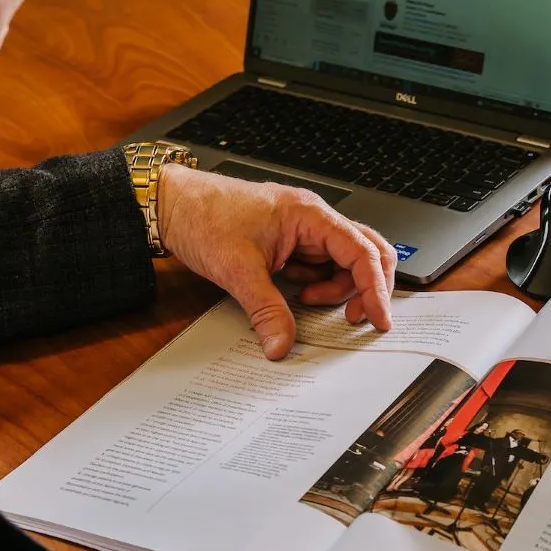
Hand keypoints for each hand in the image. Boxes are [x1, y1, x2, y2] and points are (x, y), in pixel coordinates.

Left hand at [157, 164, 396, 358]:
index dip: (376, 289)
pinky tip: (296, 295)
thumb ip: (266, 311)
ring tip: (307, 303)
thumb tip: (281, 344)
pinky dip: (318, 286)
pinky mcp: (291, 241)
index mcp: (310, 215)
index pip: (362, 252)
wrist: (172, 205)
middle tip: (354, 317)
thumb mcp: (237, 270)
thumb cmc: (203, 216)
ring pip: (345, 262)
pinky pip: (321, 266)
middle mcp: (313, 219)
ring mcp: (303, 230)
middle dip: (367, 288)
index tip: (378, 319)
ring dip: (338, 289)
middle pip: (366, 252)